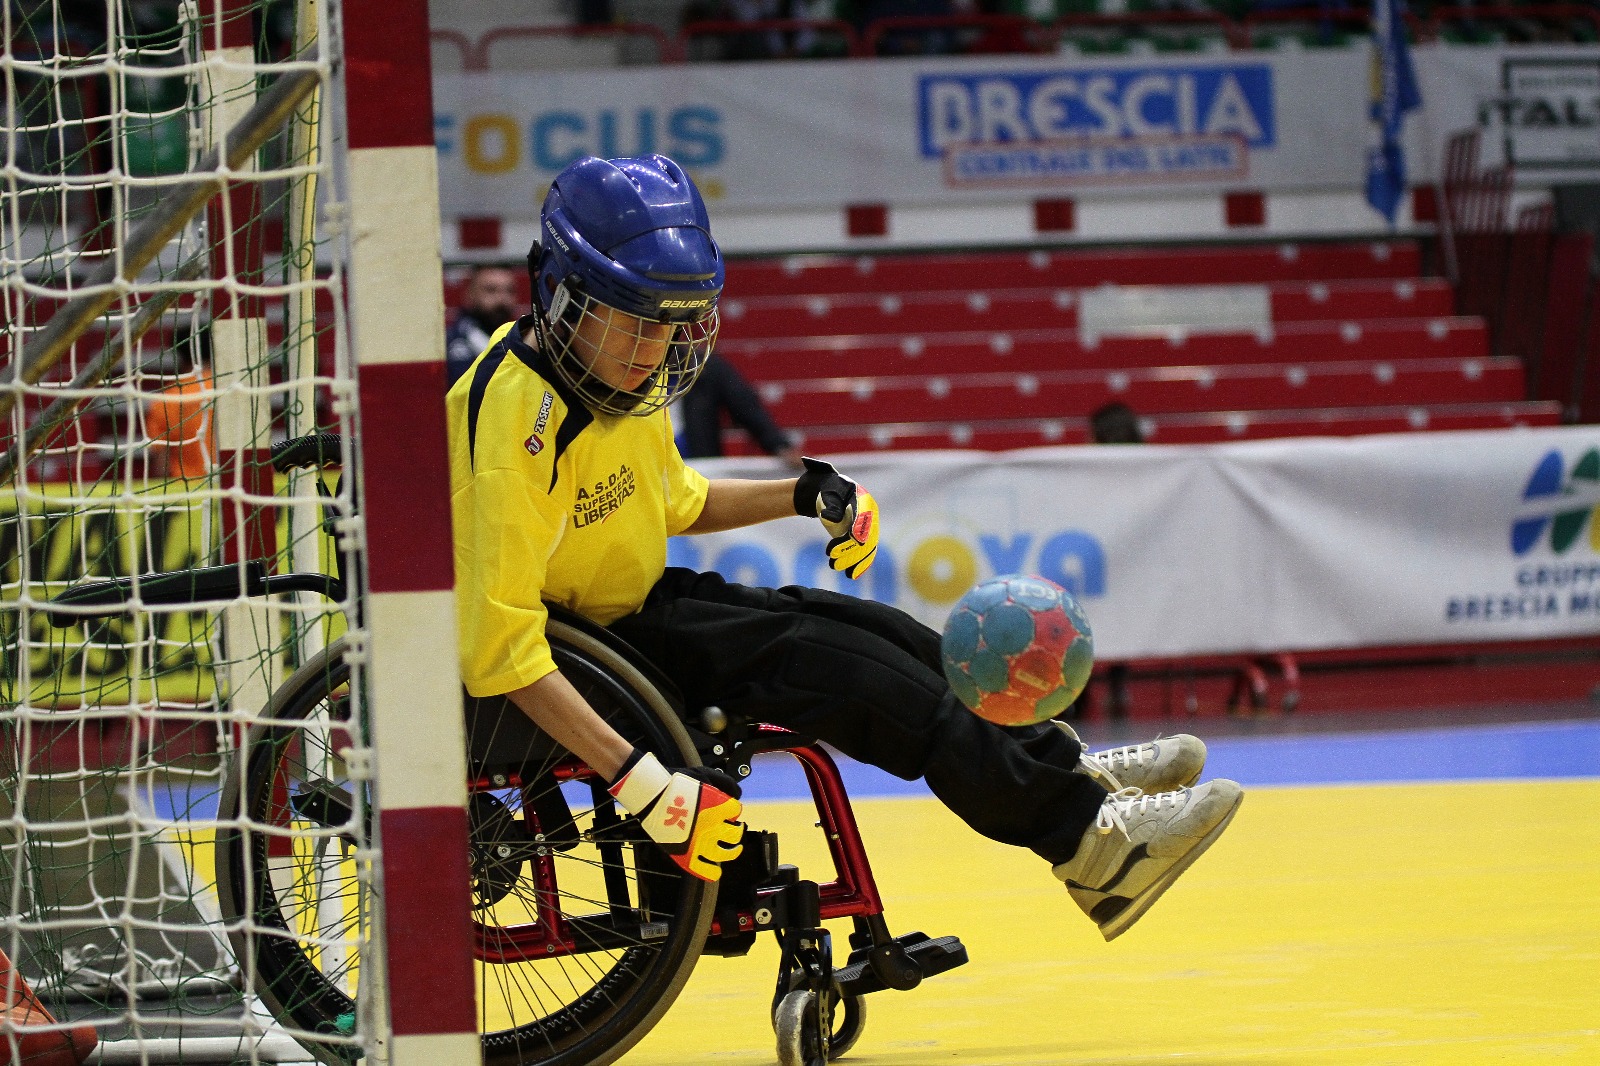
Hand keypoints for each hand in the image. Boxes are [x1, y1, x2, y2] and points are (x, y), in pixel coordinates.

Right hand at [608, 750, 743, 880]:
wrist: (651, 794)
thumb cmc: (676, 782)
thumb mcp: (705, 773)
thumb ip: (725, 783)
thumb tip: (737, 795)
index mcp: (718, 806)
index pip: (735, 811)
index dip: (733, 810)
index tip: (729, 811)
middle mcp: (712, 826)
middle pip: (734, 834)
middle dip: (736, 831)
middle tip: (733, 830)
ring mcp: (700, 842)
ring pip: (725, 854)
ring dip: (732, 852)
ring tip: (733, 849)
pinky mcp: (686, 855)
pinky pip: (704, 870)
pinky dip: (712, 872)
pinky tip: (715, 870)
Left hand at [793, 457, 878, 578]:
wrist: (830, 492)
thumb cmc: (828, 490)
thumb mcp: (828, 492)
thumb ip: (831, 504)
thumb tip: (830, 518)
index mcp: (863, 500)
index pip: (863, 517)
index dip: (859, 529)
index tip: (851, 539)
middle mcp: (870, 515)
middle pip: (866, 536)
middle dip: (851, 550)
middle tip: (833, 561)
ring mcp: (868, 527)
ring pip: (866, 547)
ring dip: (853, 560)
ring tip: (837, 569)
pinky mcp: (862, 537)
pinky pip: (865, 552)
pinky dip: (860, 564)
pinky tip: (852, 575)